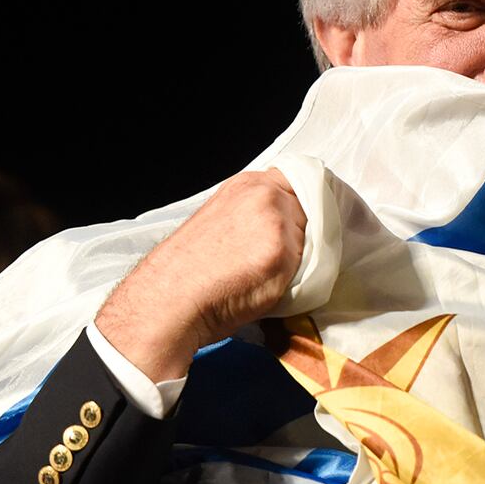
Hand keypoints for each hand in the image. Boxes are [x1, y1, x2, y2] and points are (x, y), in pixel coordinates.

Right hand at [95, 168, 306, 380]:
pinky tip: (270, 286)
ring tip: (268, 275)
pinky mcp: (281, 251)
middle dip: (307, 233)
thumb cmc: (191, 270)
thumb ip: (259, 211)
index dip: (310, 206)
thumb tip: (293, 221)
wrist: (169, 301)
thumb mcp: (225, 219)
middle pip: (314, 210)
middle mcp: (264, 194)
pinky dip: (300, 278)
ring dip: (304, 257)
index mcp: (248, 184)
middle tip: (281, 260)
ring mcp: (274, 220)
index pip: (302, 182)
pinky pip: (313, 265)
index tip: (310, 226)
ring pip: (316, 238)